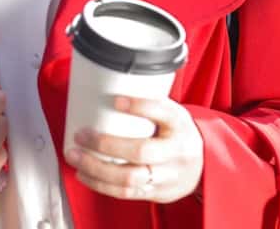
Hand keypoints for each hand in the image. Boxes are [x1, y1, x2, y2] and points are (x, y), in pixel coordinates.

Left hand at [63, 96, 203, 203]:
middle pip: (141, 150)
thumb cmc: (176, 134)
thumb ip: (146, 105)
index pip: (164, 112)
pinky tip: (84, 174)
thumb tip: (103, 86)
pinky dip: (101, 184)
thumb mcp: (171, 113)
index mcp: (179, 124)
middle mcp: (176, 151)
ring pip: (130, 177)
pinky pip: (126, 193)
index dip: (141, 106)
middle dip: (106, 144)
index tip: (116, 100)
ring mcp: (167, 175)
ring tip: (75, 156)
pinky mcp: (156, 192)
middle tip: (81, 134)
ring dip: (96, 168)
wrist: (203, 167)